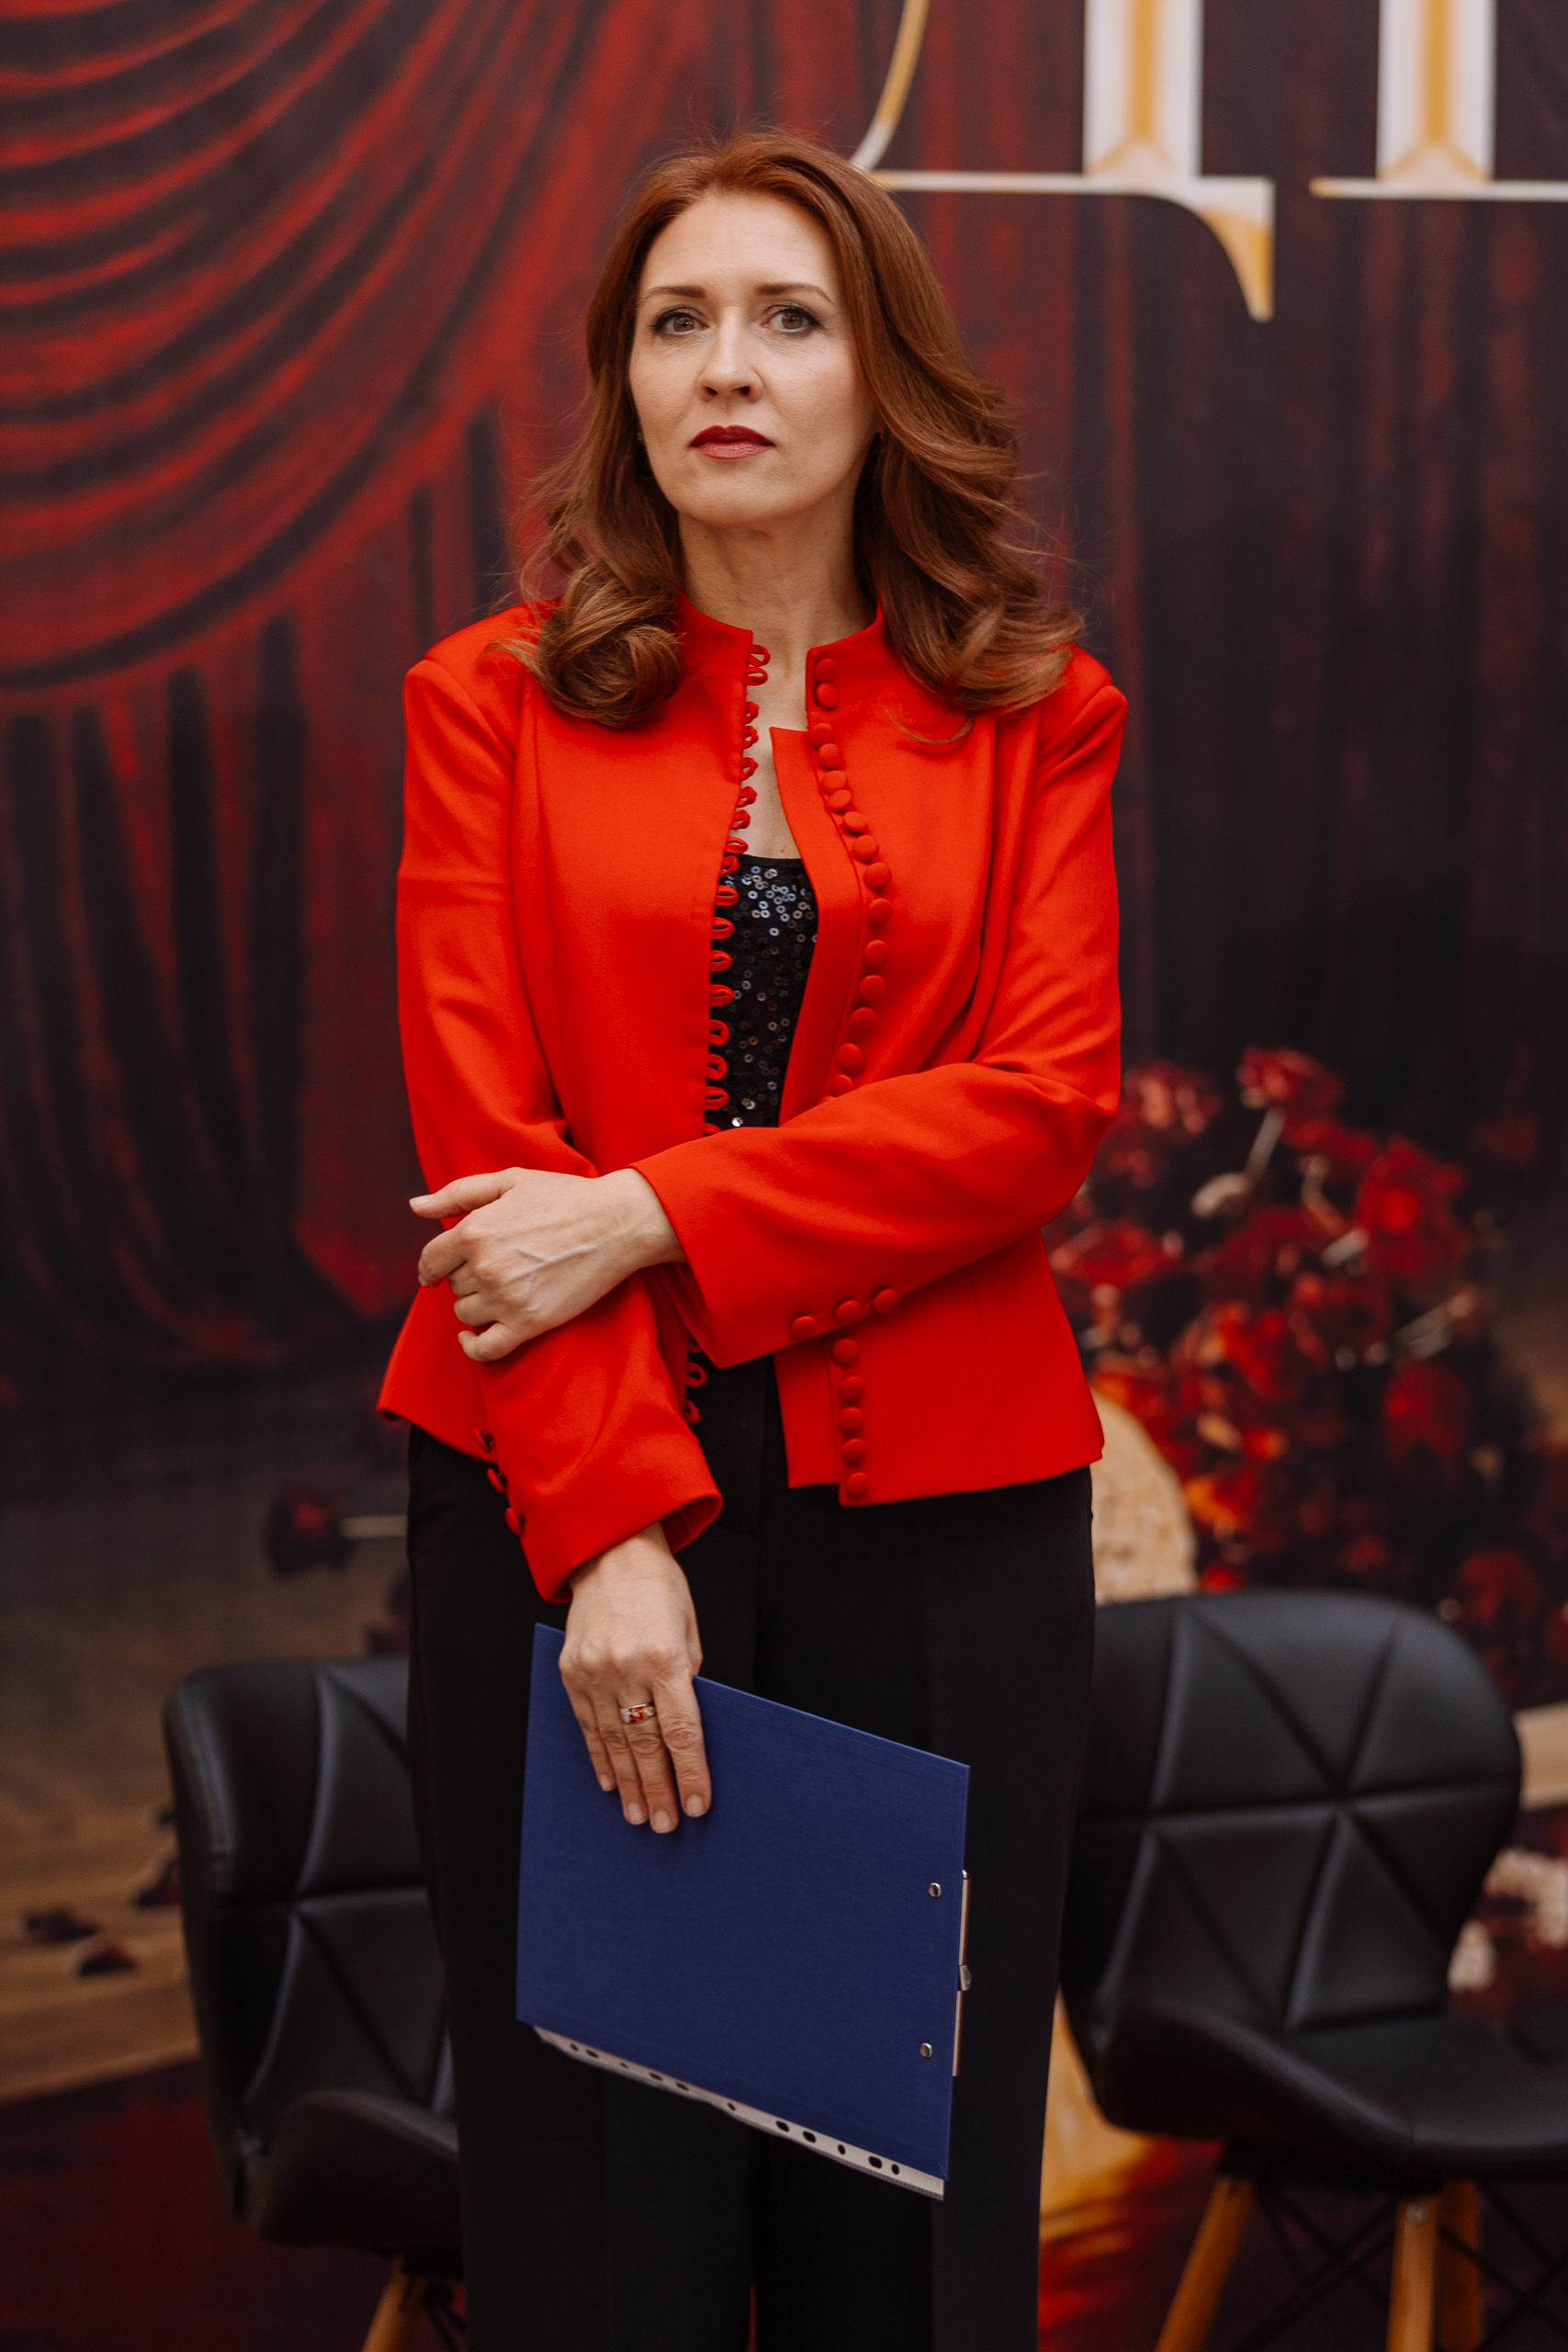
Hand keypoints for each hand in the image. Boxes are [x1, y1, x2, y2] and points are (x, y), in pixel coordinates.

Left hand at [412, 1166, 682, 1362]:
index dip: (430, 1266)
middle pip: (453, 1285)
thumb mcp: (509, 1181)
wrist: (616, 1223)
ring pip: (466, 1313)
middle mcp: (485, 1268)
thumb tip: (414, 1207)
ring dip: (476, 1303)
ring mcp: (507, 1299)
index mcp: (474, 1231)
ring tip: (501, 1287)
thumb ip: (457, 1193)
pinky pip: (485, 1349)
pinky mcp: (530, 1323)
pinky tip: (470, 1337)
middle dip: (466, 1276)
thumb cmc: (564, 1197)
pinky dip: (472, 1346)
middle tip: (496, 1264)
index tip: (433, 1272)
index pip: (431, 1259)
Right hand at [560, 1525, 709, 1830]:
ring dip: (628, 1783)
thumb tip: (685, 1730)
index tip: (699, 1804)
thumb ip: (688, 1679)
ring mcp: (594, 1671)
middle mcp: (626, 1667)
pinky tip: (609, 1783)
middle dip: (659, 1789)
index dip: (690, 1772)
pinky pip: (586, 1724)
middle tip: (666, 1825)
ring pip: (614, 1741)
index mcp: (665, 1657)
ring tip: (638, 1817)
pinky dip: (599, 1756)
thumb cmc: (660, 1588)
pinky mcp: (571, 1671)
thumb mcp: (689, 1630)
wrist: (611, 1551)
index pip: (682, 1730)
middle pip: (646, 1744)